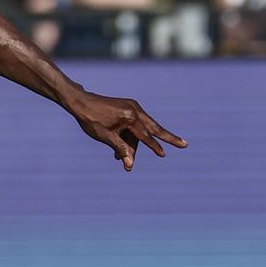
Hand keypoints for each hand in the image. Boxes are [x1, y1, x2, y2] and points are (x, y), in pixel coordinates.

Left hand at [63, 87, 186, 171]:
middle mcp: (135, 109)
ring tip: (136, 158)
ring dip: (141, 143)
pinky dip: (134, 135)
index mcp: (130, 117)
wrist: (80, 102)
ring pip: (144, 128)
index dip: (154, 147)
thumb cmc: (91, 120)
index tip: (163, 155)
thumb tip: (130, 165)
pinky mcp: (128, 106)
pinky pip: (136, 123)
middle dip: (169, 138)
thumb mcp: (105, 137)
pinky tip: (125, 148)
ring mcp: (132, 106)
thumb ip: (120, 149)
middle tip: (185, 145)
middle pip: (154, 128)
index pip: (145, 136)